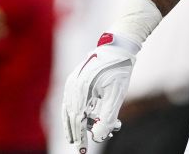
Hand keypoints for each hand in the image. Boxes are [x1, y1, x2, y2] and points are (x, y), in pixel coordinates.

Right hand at [62, 33, 139, 150]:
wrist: (119, 45)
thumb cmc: (120, 68)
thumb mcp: (117, 94)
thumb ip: (107, 117)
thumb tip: (99, 137)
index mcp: (81, 88)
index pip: (77, 120)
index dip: (79, 137)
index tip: (83, 151)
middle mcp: (73, 85)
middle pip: (70, 116)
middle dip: (76, 133)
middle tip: (80, 148)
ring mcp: (72, 81)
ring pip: (69, 109)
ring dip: (75, 124)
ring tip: (79, 137)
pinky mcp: (75, 78)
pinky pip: (71, 100)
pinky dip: (75, 112)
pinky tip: (82, 119)